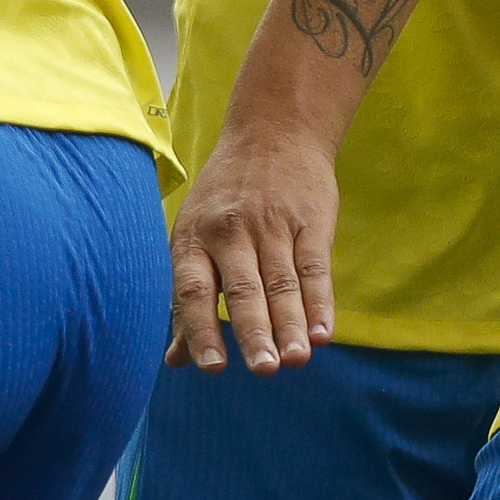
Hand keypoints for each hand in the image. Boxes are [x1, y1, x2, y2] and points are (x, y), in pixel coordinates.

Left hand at [166, 129, 338, 372]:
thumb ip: (187, 299)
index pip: (195, 289)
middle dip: (254, 331)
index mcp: (195, 237)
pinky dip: (321, 302)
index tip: (212, 367)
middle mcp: (232, 231)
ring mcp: (274, 223)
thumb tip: (175, 361)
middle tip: (263, 369)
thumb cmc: (226, 196)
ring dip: (291, 324)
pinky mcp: (312, 219)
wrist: (274, 130)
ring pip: (282, 282)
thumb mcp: (195, 235)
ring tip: (296, 360)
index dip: (202, 329)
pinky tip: (324, 332)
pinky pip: (315, 266)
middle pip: (243, 288)